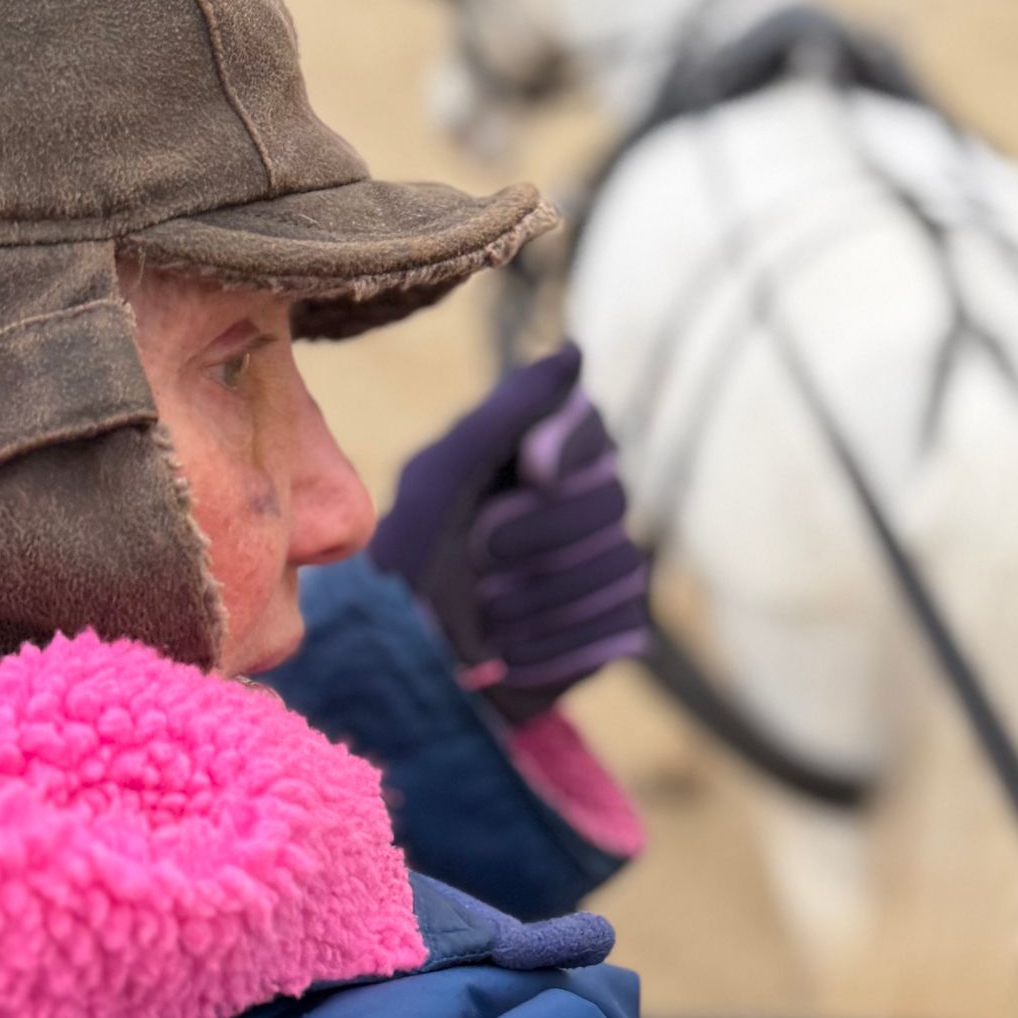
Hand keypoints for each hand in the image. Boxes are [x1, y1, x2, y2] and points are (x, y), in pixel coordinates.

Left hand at [373, 344, 652, 723]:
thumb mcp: (444, 479)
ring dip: (533, 596)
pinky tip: (507, 653)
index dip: (564, 452)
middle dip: (533, 534)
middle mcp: (583, 500)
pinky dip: (551, 643)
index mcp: (539, 452)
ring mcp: (606, 563)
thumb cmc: (409, 562)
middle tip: (475, 556)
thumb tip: (576, 353)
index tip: (528, 471)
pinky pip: (617, 623)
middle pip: (609, 497)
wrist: (400, 664)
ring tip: (482, 613)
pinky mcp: (614, 624)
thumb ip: (508, 415)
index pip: (592, 428)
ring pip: (615, 563)